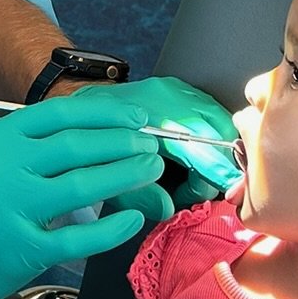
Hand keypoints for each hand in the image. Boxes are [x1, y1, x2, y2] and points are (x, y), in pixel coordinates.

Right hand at [0, 93, 164, 298]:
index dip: (105, 114)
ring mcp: (9, 210)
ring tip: (151, 171)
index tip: (138, 117)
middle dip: (123, 143)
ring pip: (82, 185)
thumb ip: (33, 145)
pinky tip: (133, 219)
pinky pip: (78, 237)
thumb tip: (102, 131)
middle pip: (75, 146)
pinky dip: (112, 228)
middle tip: (153, 145)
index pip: (58, 115)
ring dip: (125, 175)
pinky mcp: (20, 250)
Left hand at [63, 78, 239, 188]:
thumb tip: (168, 209)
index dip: (215, 173)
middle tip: (190, 188)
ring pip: (219, 123)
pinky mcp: (178, 89)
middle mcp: (168, 98)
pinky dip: (209, 138)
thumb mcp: (104, 178)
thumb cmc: (88, 145)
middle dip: (215, 166)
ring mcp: (176, 90)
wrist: (76, 105)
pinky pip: (209, 114)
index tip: (222, 192)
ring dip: (214, 152)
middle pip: (219, 133)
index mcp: (151, 119)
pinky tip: (188, 156)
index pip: (200, 147)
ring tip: (187, 174)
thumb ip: (137, 195)